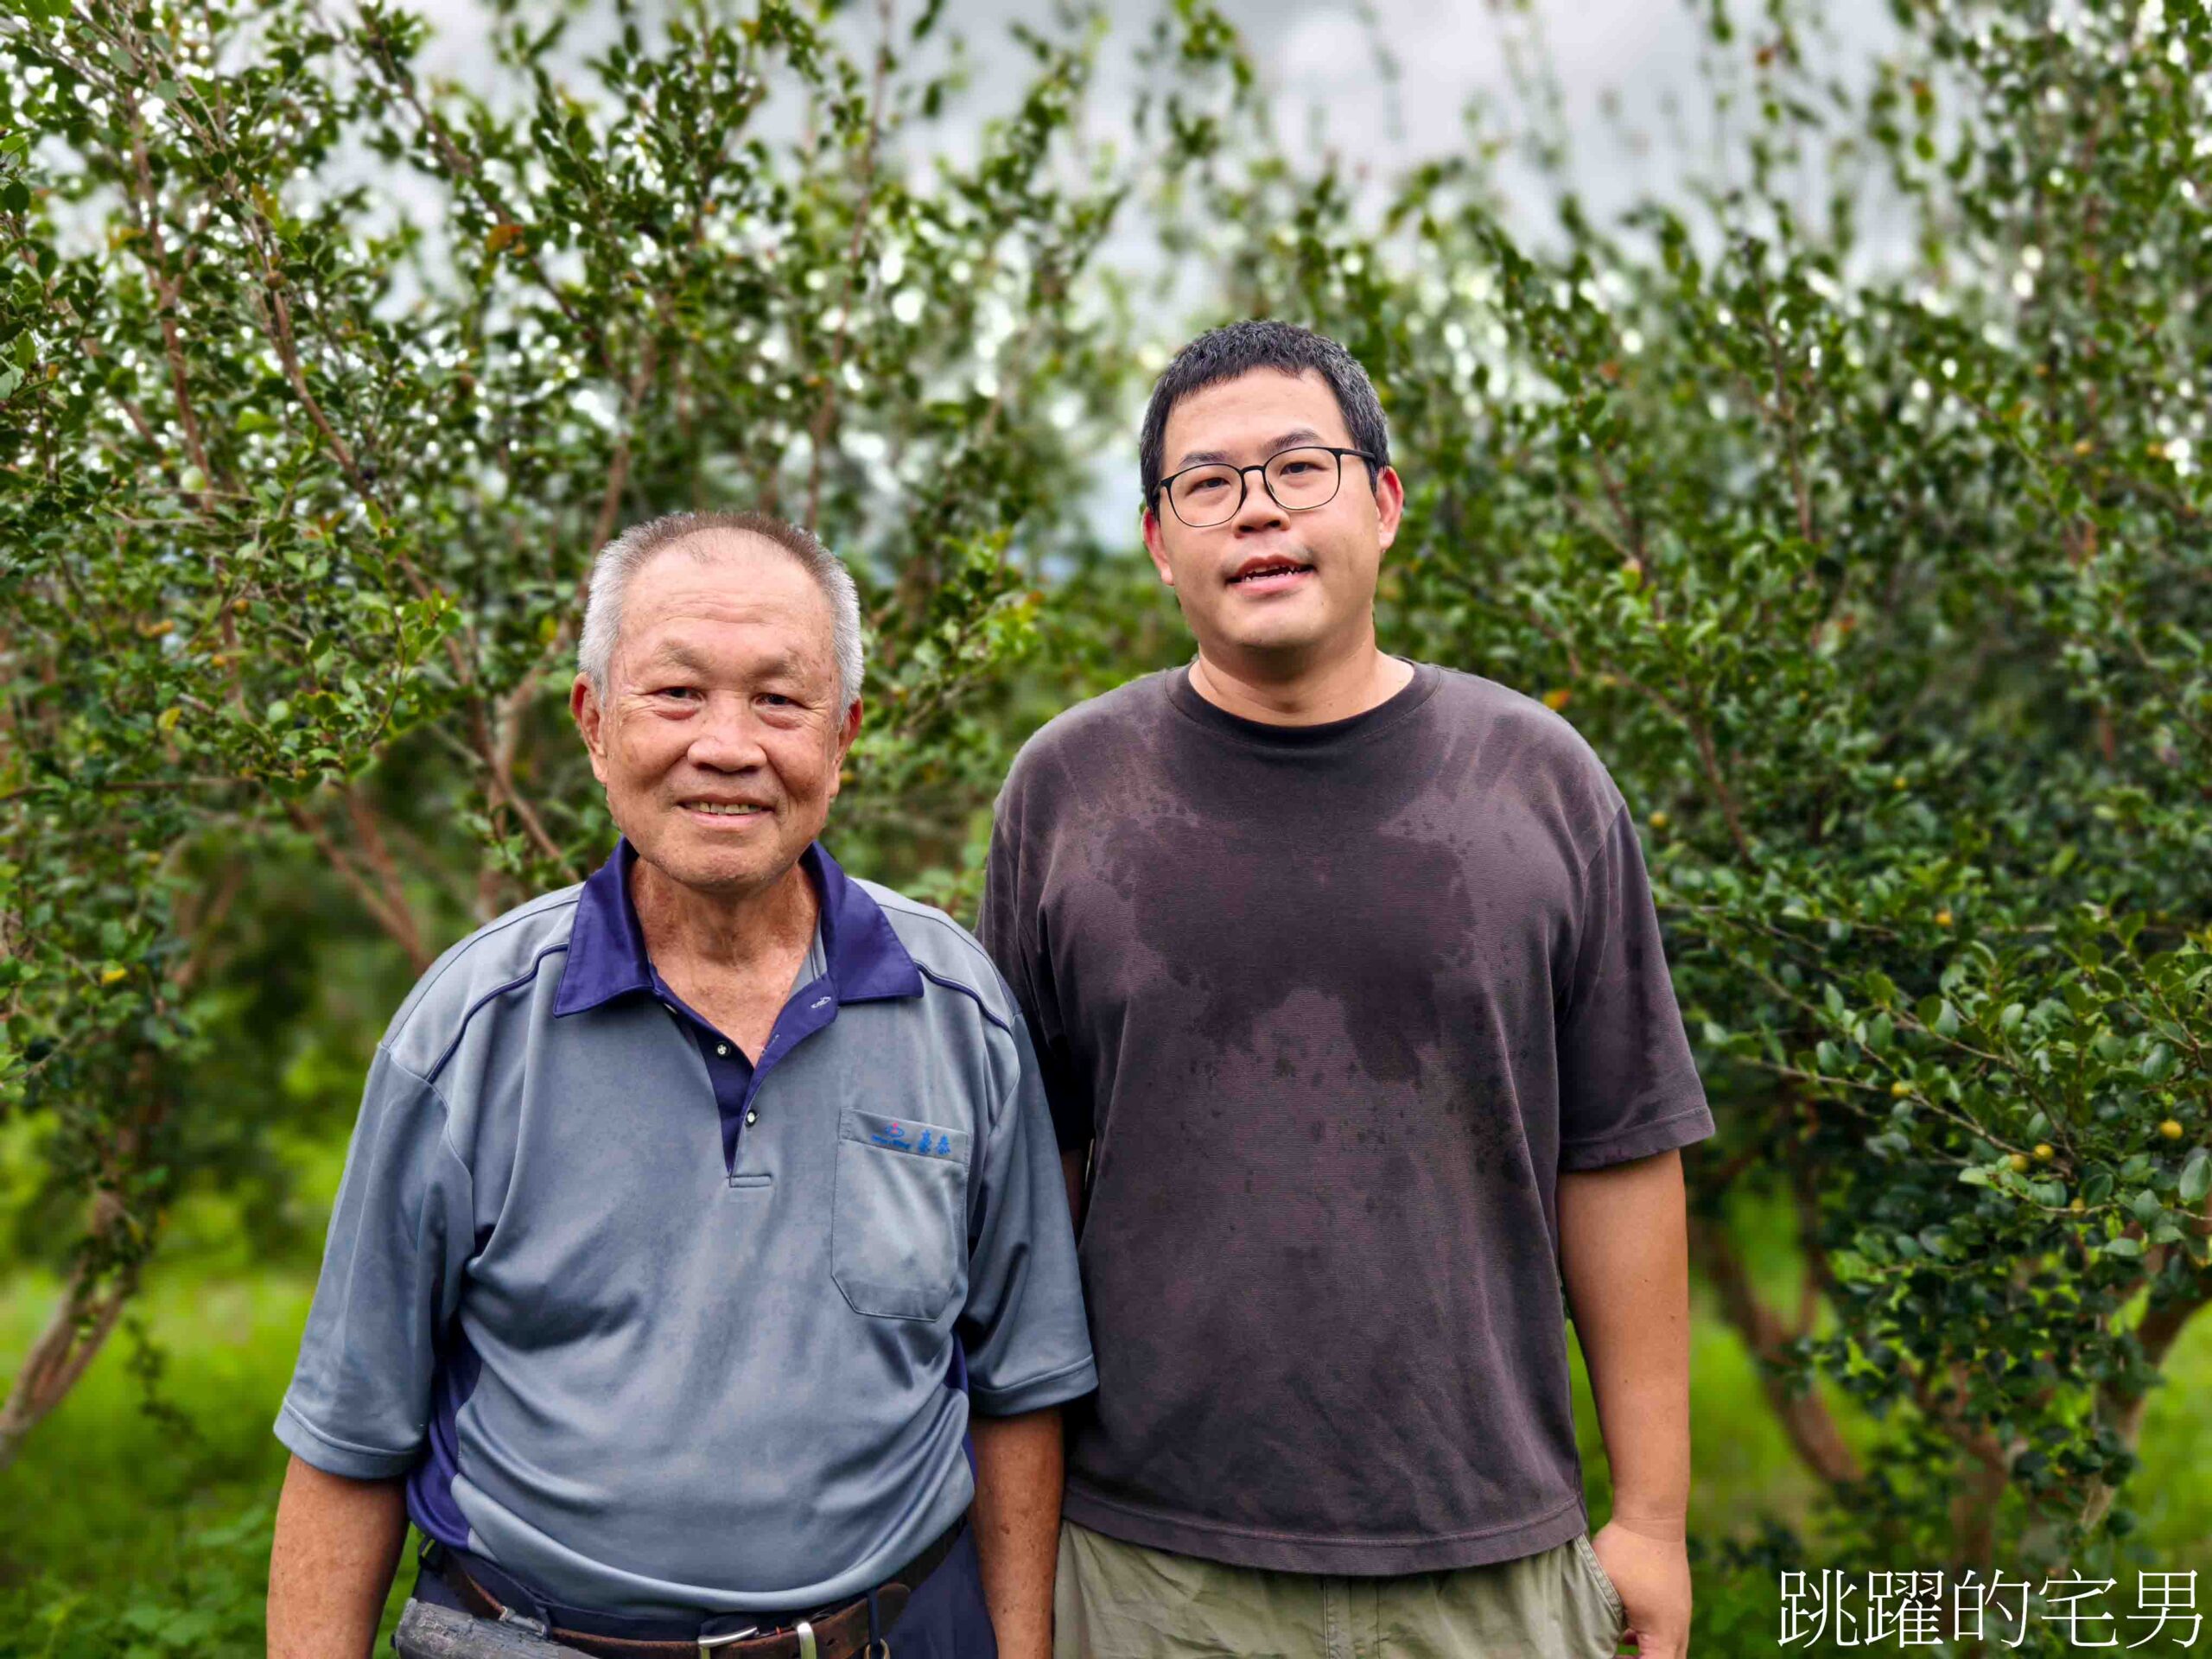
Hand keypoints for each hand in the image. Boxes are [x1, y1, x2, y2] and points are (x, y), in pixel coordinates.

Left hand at [1591, 1518, 1690, 1657]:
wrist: (1652, 1516)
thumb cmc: (1625, 1551)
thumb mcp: (1604, 1590)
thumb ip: (1600, 1623)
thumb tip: (1587, 1640)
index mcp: (1663, 1632)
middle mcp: (1678, 1628)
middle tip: (1610, 1658)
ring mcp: (1680, 1614)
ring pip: (1669, 1651)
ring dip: (1645, 1657)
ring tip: (1614, 1653)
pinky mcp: (1676, 1601)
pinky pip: (1667, 1634)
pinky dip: (1647, 1643)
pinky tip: (1624, 1635)